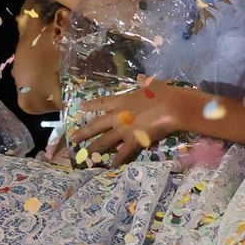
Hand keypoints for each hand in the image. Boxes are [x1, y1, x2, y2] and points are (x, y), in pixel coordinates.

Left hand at [65, 82, 189, 166]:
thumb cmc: (163, 93)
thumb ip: (144, 82)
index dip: (91, 105)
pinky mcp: (133, 140)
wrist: (172, 107)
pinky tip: (111, 167)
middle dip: (84, 132)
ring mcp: (124, 130)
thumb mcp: (151, 84)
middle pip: (97, 125)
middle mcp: (119, 116)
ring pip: (104, 141)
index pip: (103, 102)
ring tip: (84, 156)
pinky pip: (123, 153)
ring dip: (94, 149)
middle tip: (73, 138)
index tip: (81, 107)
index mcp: (123, 100)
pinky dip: (117, 161)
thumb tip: (140, 77)